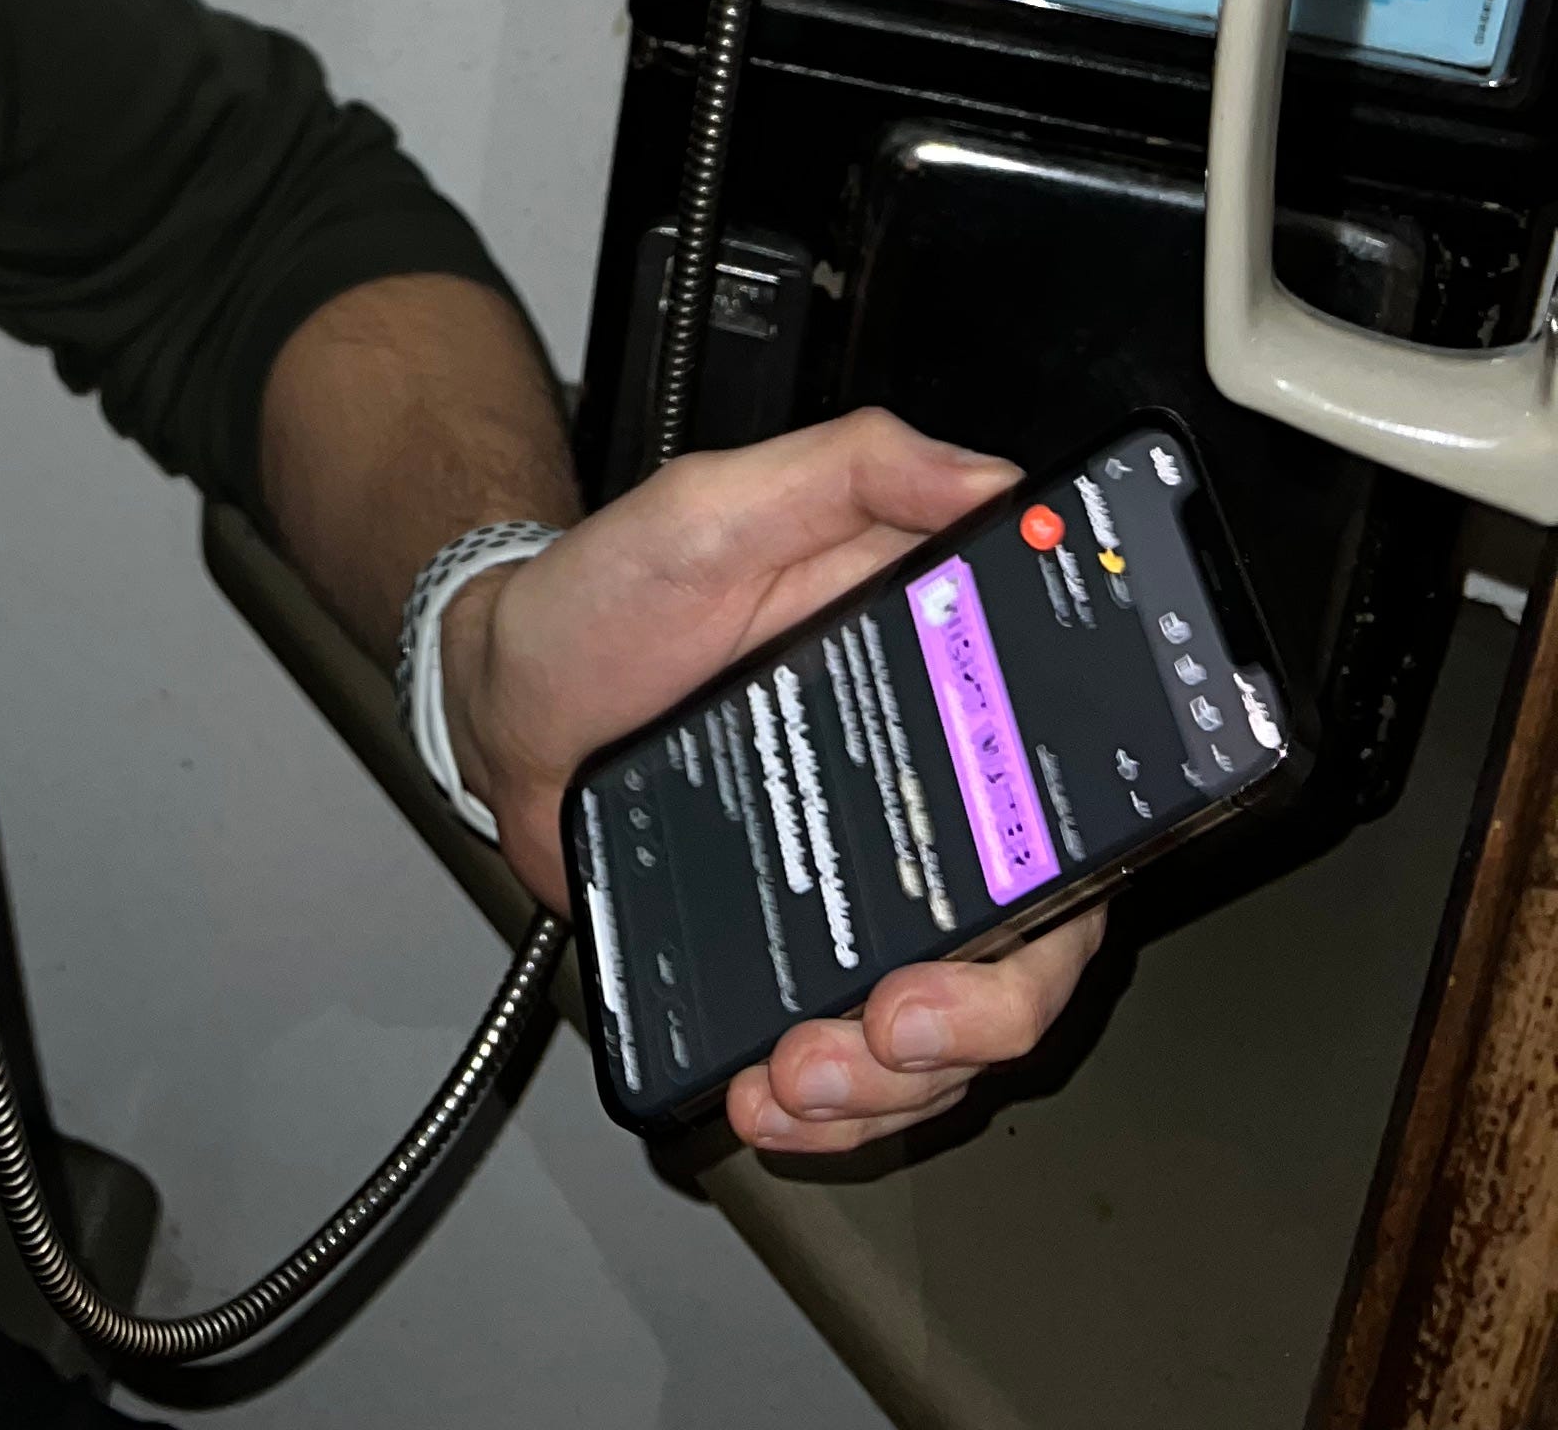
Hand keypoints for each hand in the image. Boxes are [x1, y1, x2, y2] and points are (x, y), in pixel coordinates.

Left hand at [442, 411, 1105, 1154]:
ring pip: (954, 1027)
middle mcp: (931, 794)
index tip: (1002, 932)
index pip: (1067, 794)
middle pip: (1032, 942)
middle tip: (889, 1031)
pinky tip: (772, 1097)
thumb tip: (996, 482)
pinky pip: (865, 1061)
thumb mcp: (716, 505)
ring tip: (799, 1078)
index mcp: (943, 685)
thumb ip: (851, 468)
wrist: (505, 705)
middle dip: (978, 1021)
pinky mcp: (808, 951)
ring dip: (896, 1085)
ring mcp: (872, 885)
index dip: (1068, 881)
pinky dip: (832, 1106)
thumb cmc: (605, 598)